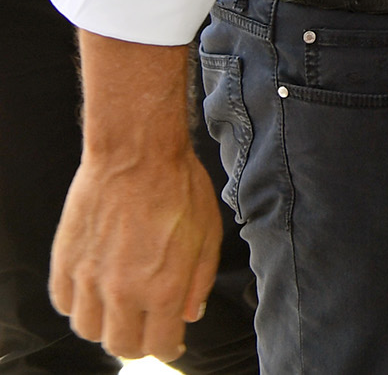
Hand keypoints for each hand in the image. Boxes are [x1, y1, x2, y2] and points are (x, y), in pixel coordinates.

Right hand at [49, 141, 221, 362]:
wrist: (136, 155)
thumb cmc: (180, 189)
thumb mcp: (208, 234)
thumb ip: (199, 281)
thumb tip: (189, 315)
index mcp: (164, 289)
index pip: (159, 345)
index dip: (168, 348)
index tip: (171, 342)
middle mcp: (123, 292)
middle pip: (120, 346)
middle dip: (137, 343)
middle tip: (146, 329)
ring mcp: (89, 279)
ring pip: (87, 330)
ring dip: (106, 325)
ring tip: (120, 309)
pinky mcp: (65, 262)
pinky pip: (63, 303)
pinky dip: (78, 304)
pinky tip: (95, 289)